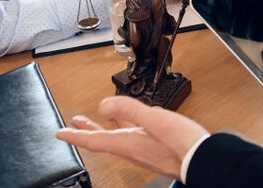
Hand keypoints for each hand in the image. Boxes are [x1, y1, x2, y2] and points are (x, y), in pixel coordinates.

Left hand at [56, 96, 208, 180]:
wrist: (202, 159)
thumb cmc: (182, 143)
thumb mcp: (155, 120)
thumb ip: (130, 109)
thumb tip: (104, 104)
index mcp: (128, 143)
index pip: (94, 140)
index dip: (75, 136)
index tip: (60, 133)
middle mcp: (133, 148)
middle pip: (102, 140)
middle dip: (86, 131)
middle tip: (71, 126)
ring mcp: (143, 149)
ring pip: (116, 137)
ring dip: (102, 128)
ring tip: (93, 121)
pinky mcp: (154, 148)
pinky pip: (131, 135)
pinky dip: (122, 127)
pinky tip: (129, 122)